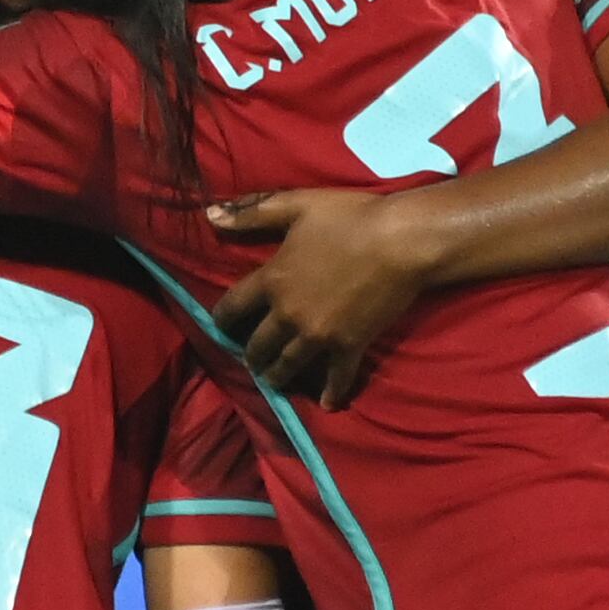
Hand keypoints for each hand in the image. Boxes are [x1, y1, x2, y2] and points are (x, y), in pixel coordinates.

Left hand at [208, 186, 443, 408]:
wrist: (401, 241)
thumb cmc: (349, 217)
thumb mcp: (296, 205)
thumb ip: (251, 213)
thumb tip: (208, 215)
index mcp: (272, 280)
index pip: (231, 308)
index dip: (222, 319)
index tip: (221, 326)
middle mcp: (288, 315)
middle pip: (257, 346)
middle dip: (250, 355)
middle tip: (251, 359)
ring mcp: (318, 336)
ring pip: (287, 367)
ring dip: (277, 376)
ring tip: (274, 380)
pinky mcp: (349, 347)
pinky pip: (336, 379)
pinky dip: (331, 394)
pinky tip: (327, 404)